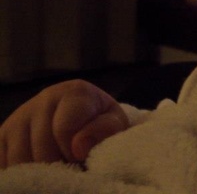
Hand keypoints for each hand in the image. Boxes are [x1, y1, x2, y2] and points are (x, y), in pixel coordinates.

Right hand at [0, 79, 128, 167]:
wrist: (83, 121)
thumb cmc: (101, 125)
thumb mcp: (114, 124)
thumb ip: (105, 130)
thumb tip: (79, 146)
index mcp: (75, 92)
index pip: (64, 128)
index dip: (74, 151)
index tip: (83, 156)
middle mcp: (45, 98)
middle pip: (42, 149)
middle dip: (58, 165)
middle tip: (70, 165)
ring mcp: (20, 116)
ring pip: (20, 161)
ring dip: (39, 173)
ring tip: (56, 167)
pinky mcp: (2, 135)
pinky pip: (4, 165)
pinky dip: (21, 175)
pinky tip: (37, 171)